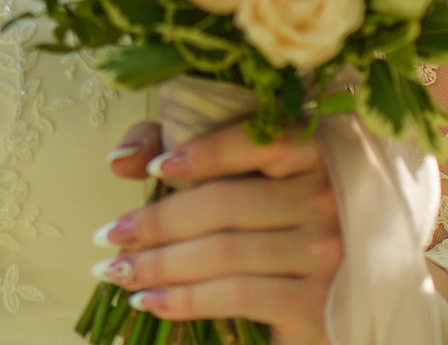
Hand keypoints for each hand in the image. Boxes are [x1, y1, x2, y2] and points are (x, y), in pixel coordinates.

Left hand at [96, 120, 341, 344]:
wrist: (339, 297)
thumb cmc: (278, 223)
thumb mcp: (238, 173)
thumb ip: (176, 144)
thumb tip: (121, 160)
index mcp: (315, 155)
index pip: (263, 142)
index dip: (206, 152)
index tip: (155, 170)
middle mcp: (328, 201)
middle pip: (226, 205)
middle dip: (157, 222)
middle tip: (108, 236)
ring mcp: (328, 256)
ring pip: (224, 253)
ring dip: (159, 264)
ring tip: (116, 271)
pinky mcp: (317, 306)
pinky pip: (237, 296)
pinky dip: (184, 299)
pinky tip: (149, 300)